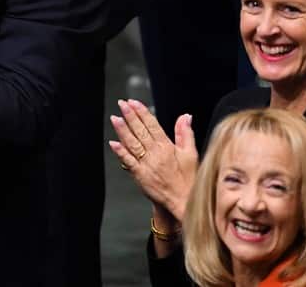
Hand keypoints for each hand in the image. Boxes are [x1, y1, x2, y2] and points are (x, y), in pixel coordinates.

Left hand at [109, 99, 197, 221]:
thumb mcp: (191, 154)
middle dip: (130, 116)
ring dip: (122, 130)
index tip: (134, 102)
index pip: (153, 125)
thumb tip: (185, 116)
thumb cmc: (188, 180)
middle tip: (122, 104)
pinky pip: (128, 161)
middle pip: (140, 131)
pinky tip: (113, 143)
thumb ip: (185, 133)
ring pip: (132, 144)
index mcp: (167, 147)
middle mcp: (156, 154)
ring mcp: (147, 165)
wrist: (183, 202)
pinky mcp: (140, 175)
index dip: (142, 112)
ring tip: (115, 118)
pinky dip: (121, 152)